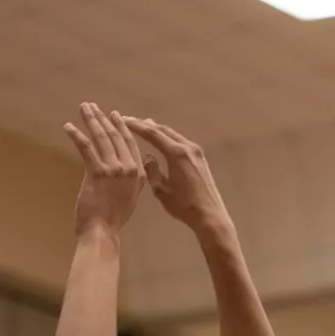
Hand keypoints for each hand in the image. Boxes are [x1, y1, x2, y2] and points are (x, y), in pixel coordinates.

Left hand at [65, 104, 145, 238]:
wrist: (103, 232)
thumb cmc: (113, 219)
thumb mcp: (129, 197)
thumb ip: (129, 180)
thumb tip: (125, 167)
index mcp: (139, 175)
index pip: (130, 144)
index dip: (121, 127)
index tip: (114, 114)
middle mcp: (130, 169)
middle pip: (115, 136)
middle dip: (103, 118)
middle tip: (92, 106)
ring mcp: (114, 170)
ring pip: (101, 138)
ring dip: (91, 120)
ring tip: (83, 108)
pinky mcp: (97, 172)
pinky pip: (86, 147)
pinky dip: (76, 135)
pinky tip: (68, 127)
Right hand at [122, 118, 231, 236]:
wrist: (210, 215)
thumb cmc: (183, 206)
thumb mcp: (161, 190)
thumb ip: (152, 170)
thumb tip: (146, 156)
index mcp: (176, 154)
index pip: (152, 134)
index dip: (137, 126)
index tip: (124, 120)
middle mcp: (187, 147)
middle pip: (163, 130)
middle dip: (146, 125)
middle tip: (131, 121)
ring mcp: (196, 151)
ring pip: (173, 135)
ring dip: (158, 130)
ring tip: (145, 126)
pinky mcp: (200, 158)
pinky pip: (180, 142)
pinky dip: (168, 138)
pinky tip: (163, 140)